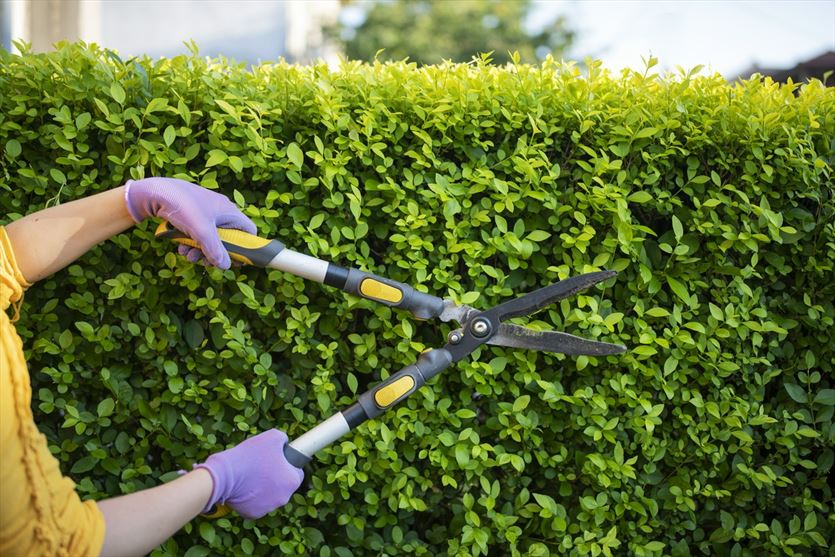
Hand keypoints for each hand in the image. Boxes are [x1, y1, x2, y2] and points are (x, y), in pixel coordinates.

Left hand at [124, 177, 256, 268]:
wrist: (155, 192)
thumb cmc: (183, 206)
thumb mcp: (201, 231)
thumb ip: (215, 250)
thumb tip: (225, 266)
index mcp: (229, 212)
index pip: (248, 232)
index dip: (246, 248)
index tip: (235, 261)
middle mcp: (220, 213)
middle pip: (227, 240)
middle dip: (215, 254)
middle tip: (205, 263)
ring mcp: (206, 214)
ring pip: (210, 240)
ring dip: (199, 252)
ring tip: (187, 256)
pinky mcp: (192, 216)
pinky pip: (197, 235)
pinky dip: (190, 244)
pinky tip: (179, 247)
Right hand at [194, 429, 303, 518]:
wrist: (224, 475)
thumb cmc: (250, 456)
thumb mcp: (272, 436)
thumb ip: (283, 439)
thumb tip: (284, 443)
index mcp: (292, 481)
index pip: (296, 472)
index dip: (287, 464)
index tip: (277, 460)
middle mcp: (284, 498)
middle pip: (283, 485)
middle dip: (275, 477)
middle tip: (261, 466)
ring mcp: (269, 508)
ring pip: (269, 495)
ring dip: (263, 487)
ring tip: (250, 475)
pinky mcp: (254, 514)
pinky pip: (255, 504)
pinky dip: (251, 497)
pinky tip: (243, 487)